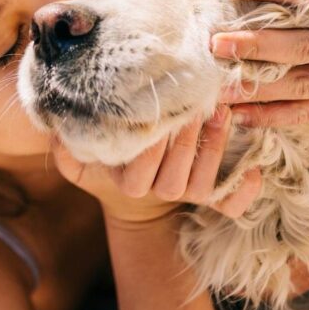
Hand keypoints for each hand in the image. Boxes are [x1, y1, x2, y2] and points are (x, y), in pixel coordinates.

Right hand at [51, 105, 261, 224]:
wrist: (137, 193)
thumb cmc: (110, 161)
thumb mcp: (80, 158)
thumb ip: (65, 145)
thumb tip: (53, 124)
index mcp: (128, 183)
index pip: (138, 171)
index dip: (152, 146)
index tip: (160, 114)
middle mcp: (157, 191)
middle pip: (173, 178)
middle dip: (186, 141)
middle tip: (197, 103)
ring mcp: (185, 195)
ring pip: (201, 185)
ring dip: (214, 151)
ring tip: (223, 113)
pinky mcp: (209, 198)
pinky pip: (229, 206)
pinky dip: (243, 193)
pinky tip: (255, 170)